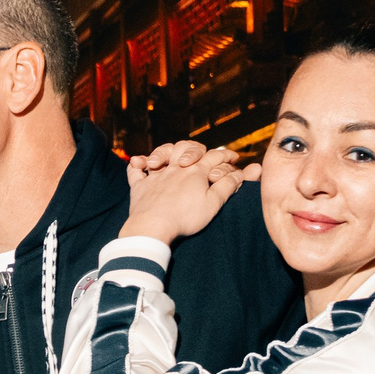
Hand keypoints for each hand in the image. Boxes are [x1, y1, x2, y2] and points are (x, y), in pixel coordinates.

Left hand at [121, 155, 243, 246]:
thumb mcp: (213, 204)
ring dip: (167, 151)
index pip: (215, 156)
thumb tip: (239, 174)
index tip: (234, 157)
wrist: (153, 227)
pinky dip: (136, 165)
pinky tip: (138, 164)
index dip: (226, 155)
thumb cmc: (185, 217)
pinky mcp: (140, 187)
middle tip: (202, 156)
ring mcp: (156, 175)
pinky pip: (135, 171)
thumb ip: (227, 186)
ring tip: (170, 158)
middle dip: (196, 148)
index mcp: (196, 171)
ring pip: (162, 153)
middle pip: (187, 147)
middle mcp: (175, 168)